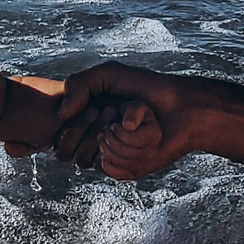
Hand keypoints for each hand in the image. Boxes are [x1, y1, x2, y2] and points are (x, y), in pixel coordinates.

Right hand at [55, 63, 186, 176]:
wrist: (184, 109)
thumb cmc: (149, 88)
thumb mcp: (109, 74)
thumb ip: (78, 84)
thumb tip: (61, 114)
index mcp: (84, 118)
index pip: (59, 134)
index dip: (76, 125)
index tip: (98, 108)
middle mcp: (93, 139)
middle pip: (71, 152)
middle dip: (99, 128)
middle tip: (120, 114)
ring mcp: (110, 156)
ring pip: (93, 161)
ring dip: (120, 140)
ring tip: (136, 127)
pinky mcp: (127, 169)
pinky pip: (113, 168)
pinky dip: (132, 150)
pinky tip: (146, 141)